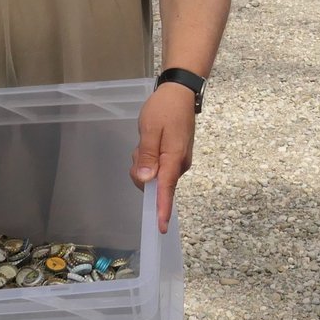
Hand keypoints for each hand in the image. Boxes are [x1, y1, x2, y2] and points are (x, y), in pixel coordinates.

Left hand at [130, 82, 196, 233]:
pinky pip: (158, 167)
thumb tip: (146, 181)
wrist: (180, 93)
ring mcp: (179, 161)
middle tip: (139, 147)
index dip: (162, 208)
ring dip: (144, 163)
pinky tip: (150, 142)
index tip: (160, 227)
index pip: (167, 188)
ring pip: (154, 175)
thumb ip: (147, 155)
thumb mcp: (151, 129)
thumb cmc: (165, 108)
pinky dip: (150, 159)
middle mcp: (180, 164)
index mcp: (174, 158)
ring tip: (146, 140)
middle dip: (141, 171)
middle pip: (155, 184)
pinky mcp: (176, 157)